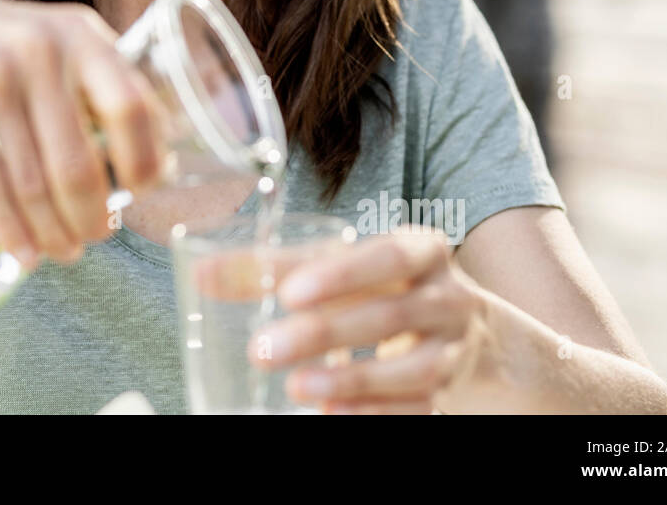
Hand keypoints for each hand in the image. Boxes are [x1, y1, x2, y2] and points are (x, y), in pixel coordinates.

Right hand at [0, 0, 168, 270]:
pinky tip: (21, 251)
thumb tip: (157, 160)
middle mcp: (39, 50)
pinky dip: (7, 228)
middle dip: (92, 215)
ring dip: (51, 230)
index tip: (142, 193)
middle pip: (78, 161)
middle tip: (95, 237)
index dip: (143, 161)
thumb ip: (102, 83)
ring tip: (61, 251)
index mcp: (80, 34)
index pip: (132, 109)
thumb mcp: (56, 37)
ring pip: (31, 181)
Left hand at [249, 226, 486, 413]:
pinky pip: (417, 409)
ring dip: (349, 382)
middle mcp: (447, 299)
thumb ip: (275, 267)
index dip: (340, 275)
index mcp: (422, 250)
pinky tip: (330, 414)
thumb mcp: (341, 265)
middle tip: (262, 349)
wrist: (464, 330)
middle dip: (323, 334)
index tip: (287, 293)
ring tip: (294, 387)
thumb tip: (202, 275)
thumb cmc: (381, 285)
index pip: (386, 257)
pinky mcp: (448, 394)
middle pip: (389, 316)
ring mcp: (453, 351)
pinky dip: (373, 413)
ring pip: (410, 370)